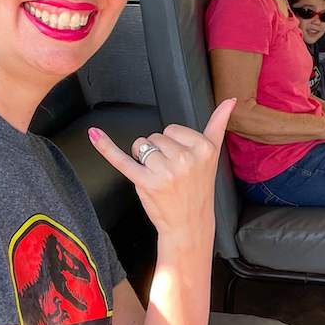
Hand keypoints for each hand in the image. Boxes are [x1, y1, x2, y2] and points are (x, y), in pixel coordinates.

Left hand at [88, 99, 236, 241]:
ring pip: (141, 146)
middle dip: (158, 151)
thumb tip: (230, 100)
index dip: (173, 144)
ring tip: (159, 177)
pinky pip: (122, 159)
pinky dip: (106, 147)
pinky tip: (95, 135)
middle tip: (171, 173)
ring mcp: (166, 172)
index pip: (172, 129)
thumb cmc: (198, 188)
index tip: (182, 161)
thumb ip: (219, 125)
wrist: (190, 224)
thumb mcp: (212, 156)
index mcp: (204, 148)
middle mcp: (186, 159)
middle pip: (156, 136)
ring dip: (144, 159)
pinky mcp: (146, 183)